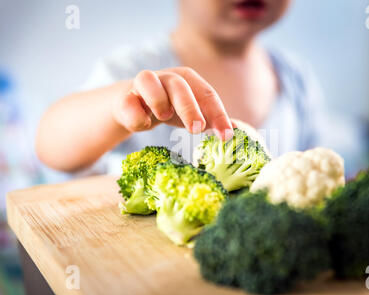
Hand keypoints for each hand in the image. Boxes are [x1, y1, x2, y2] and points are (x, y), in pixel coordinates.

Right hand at [113, 67, 232, 139]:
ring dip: (158, 100)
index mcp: (188, 80)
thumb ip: (213, 119)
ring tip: (164, 117)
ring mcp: (142, 85)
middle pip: (180, 85)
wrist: (134, 106)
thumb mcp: (193, 113)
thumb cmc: (170, 108)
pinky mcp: (124, 98)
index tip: (226, 137)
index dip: (218, 114)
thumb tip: (238, 130)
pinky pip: (126, 102)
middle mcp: (166, 78)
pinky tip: (143, 125)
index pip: (207, 94)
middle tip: (198, 129)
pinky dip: (135, 114)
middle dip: (190, 106)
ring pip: (147, 80)